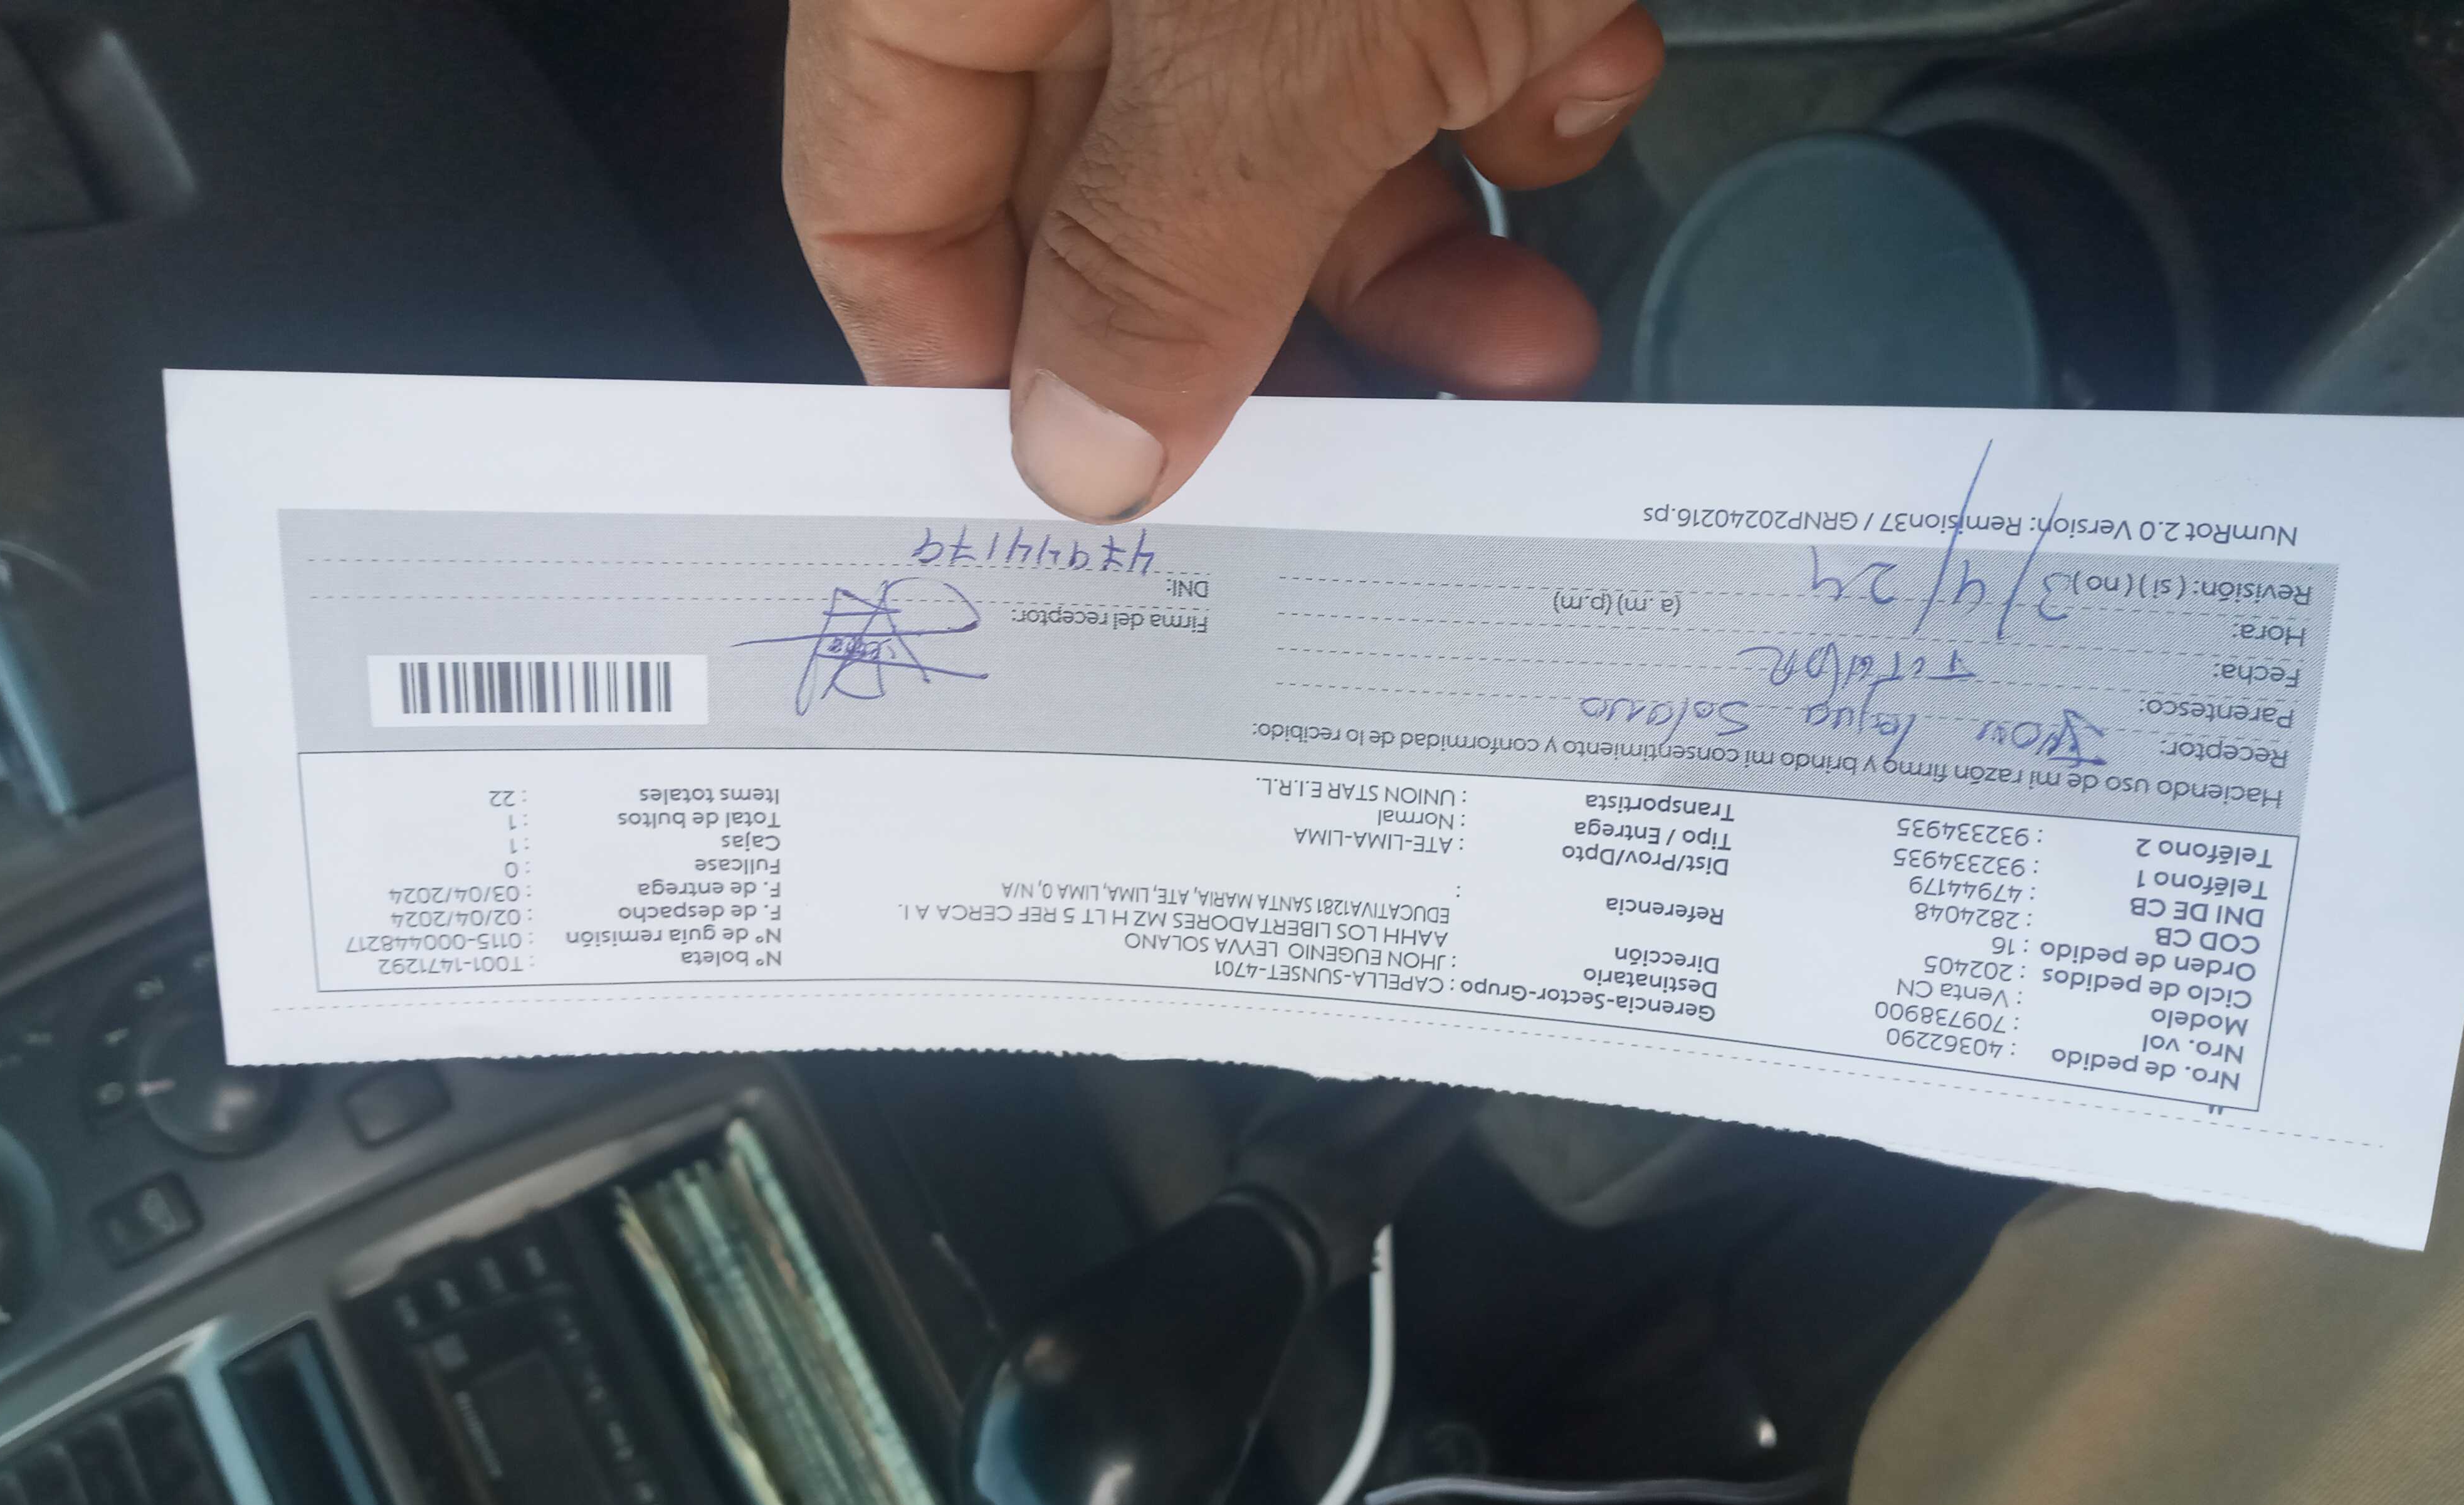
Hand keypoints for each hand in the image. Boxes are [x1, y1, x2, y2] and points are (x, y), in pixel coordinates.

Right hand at [783, 0, 1663, 520]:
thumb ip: (1161, 248)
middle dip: (1264, 330)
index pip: (878, 191)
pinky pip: (1438, 43)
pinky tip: (1585, 63)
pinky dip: (1528, 85)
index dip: (969, 363)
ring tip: (1534, 325)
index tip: (1088, 499)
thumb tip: (1074, 451)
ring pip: (1297, 150)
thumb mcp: (1267, 23)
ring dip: (1431, 248)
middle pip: (1116, 203)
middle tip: (1362, 447)